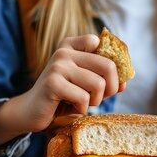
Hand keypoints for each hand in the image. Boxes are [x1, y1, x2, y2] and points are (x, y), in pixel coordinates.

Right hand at [0, 35, 122, 156]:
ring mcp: (58, 66)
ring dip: (95, 100)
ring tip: (83, 103)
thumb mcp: (86, 85)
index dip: (112, 67)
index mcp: (73, 45)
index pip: (104, 46)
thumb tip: (125, 84)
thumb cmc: (63, 97)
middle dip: (110, 87)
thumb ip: (105, 80)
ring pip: (98, 84)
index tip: (106, 80)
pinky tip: (72, 108)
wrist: (32, 111)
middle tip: (99, 98)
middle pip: (108, 66)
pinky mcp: (53, 83)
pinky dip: (82, 109)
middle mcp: (65, 51)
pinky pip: (83, 98)